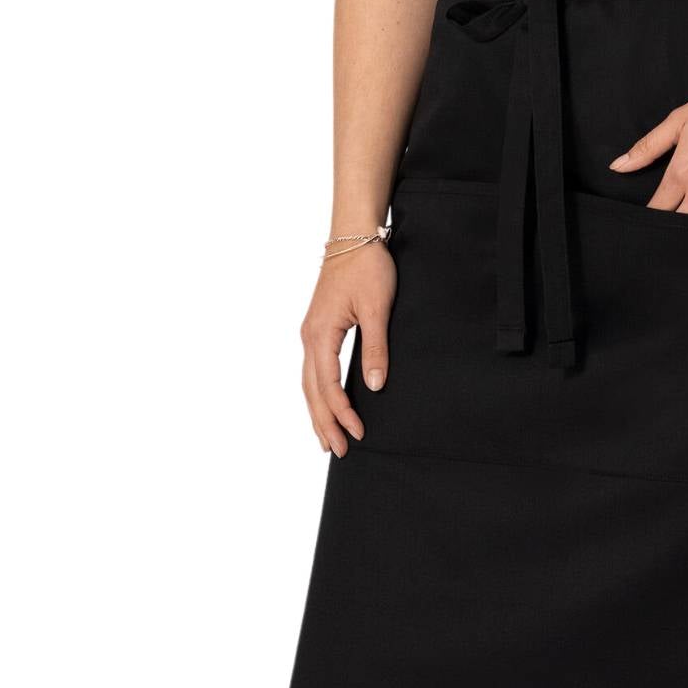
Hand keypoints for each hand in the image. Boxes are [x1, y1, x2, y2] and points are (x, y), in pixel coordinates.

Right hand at [300, 241, 393, 455]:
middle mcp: (309, 337)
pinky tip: (324, 403)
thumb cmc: (367, 267)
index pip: (329, 386)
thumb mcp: (378, 308)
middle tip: (338, 451)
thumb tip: (374, 386)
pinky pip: (313, 369)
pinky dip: (317, 392)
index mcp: (321, 334)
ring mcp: (310, 332)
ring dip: (318, 411)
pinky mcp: (317, 328)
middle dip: (324, 423)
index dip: (342, 412)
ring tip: (327, 438)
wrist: (353, 236)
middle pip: (312, 391)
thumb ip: (375, 349)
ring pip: (309, 382)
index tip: (358, 433)